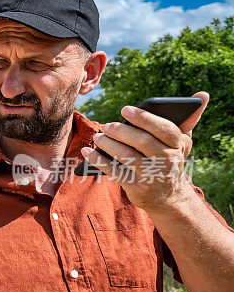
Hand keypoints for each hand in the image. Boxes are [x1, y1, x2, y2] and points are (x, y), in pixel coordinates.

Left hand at [81, 91, 208, 209]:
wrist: (168, 197)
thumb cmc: (169, 160)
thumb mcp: (182, 142)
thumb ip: (189, 118)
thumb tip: (202, 94)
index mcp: (177, 145)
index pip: (163, 129)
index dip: (144, 118)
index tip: (125, 109)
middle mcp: (167, 160)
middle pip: (142, 141)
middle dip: (121, 131)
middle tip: (107, 125)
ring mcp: (152, 175)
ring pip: (126, 156)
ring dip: (108, 144)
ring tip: (98, 137)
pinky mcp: (137, 187)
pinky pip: (114, 171)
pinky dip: (98, 160)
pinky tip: (87, 152)